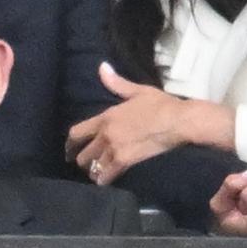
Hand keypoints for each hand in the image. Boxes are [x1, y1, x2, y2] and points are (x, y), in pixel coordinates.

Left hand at [66, 62, 234, 185]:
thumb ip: (116, 83)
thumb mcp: (137, 91)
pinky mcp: (126, 161)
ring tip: (96, 172)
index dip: (69, 144)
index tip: (68, 150)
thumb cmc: (160, 104)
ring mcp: (114, 149)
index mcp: (106, 117)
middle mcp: (105, 134)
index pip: (76, 132)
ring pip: (93, 166)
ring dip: (93, 170)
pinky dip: (104, 179)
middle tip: (85, 164)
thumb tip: (102, 67)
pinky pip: (106, 175)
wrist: (178, 121)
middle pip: (83, 154)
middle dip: (82, 160)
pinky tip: (106, 180)